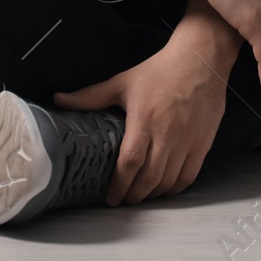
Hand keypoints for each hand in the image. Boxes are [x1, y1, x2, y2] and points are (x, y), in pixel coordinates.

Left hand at [53, 40, 226, 205]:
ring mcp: (187, 140)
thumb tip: (58, 99)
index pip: (130, 162)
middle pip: (149, 178)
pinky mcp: (202, 143)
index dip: (119, 185)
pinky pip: (188, 176)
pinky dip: (175, 188)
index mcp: (144, 119)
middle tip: (123, 200)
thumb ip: (91, 96)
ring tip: (141, 195)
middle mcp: (167, 133)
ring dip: (153, 194)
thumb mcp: (123, 82)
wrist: (201, 59)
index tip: (111, 198)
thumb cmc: (160, 71)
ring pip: (168, 181)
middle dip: (134, 195)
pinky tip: (165, 188)